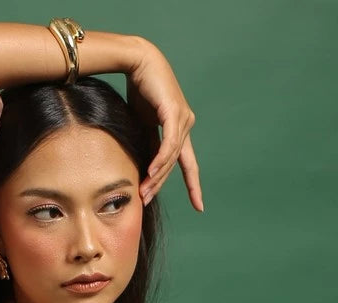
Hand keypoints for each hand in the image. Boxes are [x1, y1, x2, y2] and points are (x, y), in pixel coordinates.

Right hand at [126, 41, 201, 211]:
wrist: (138, 62)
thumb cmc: (140, 90)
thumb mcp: (143, 125)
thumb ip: (149, 144)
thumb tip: (147, 168)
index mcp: (181, 129)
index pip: (188, 163)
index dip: (193, 185)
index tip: (199, 206)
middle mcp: (186, 124)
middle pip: (175, 164)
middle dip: (159, 185)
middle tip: (145, 202)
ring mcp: (183, 118)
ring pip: (171, 157)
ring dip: (156, 176)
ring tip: (144, 192)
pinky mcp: (174, 113)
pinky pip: (168, 144)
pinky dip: (160, 160)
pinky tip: (151, 172)